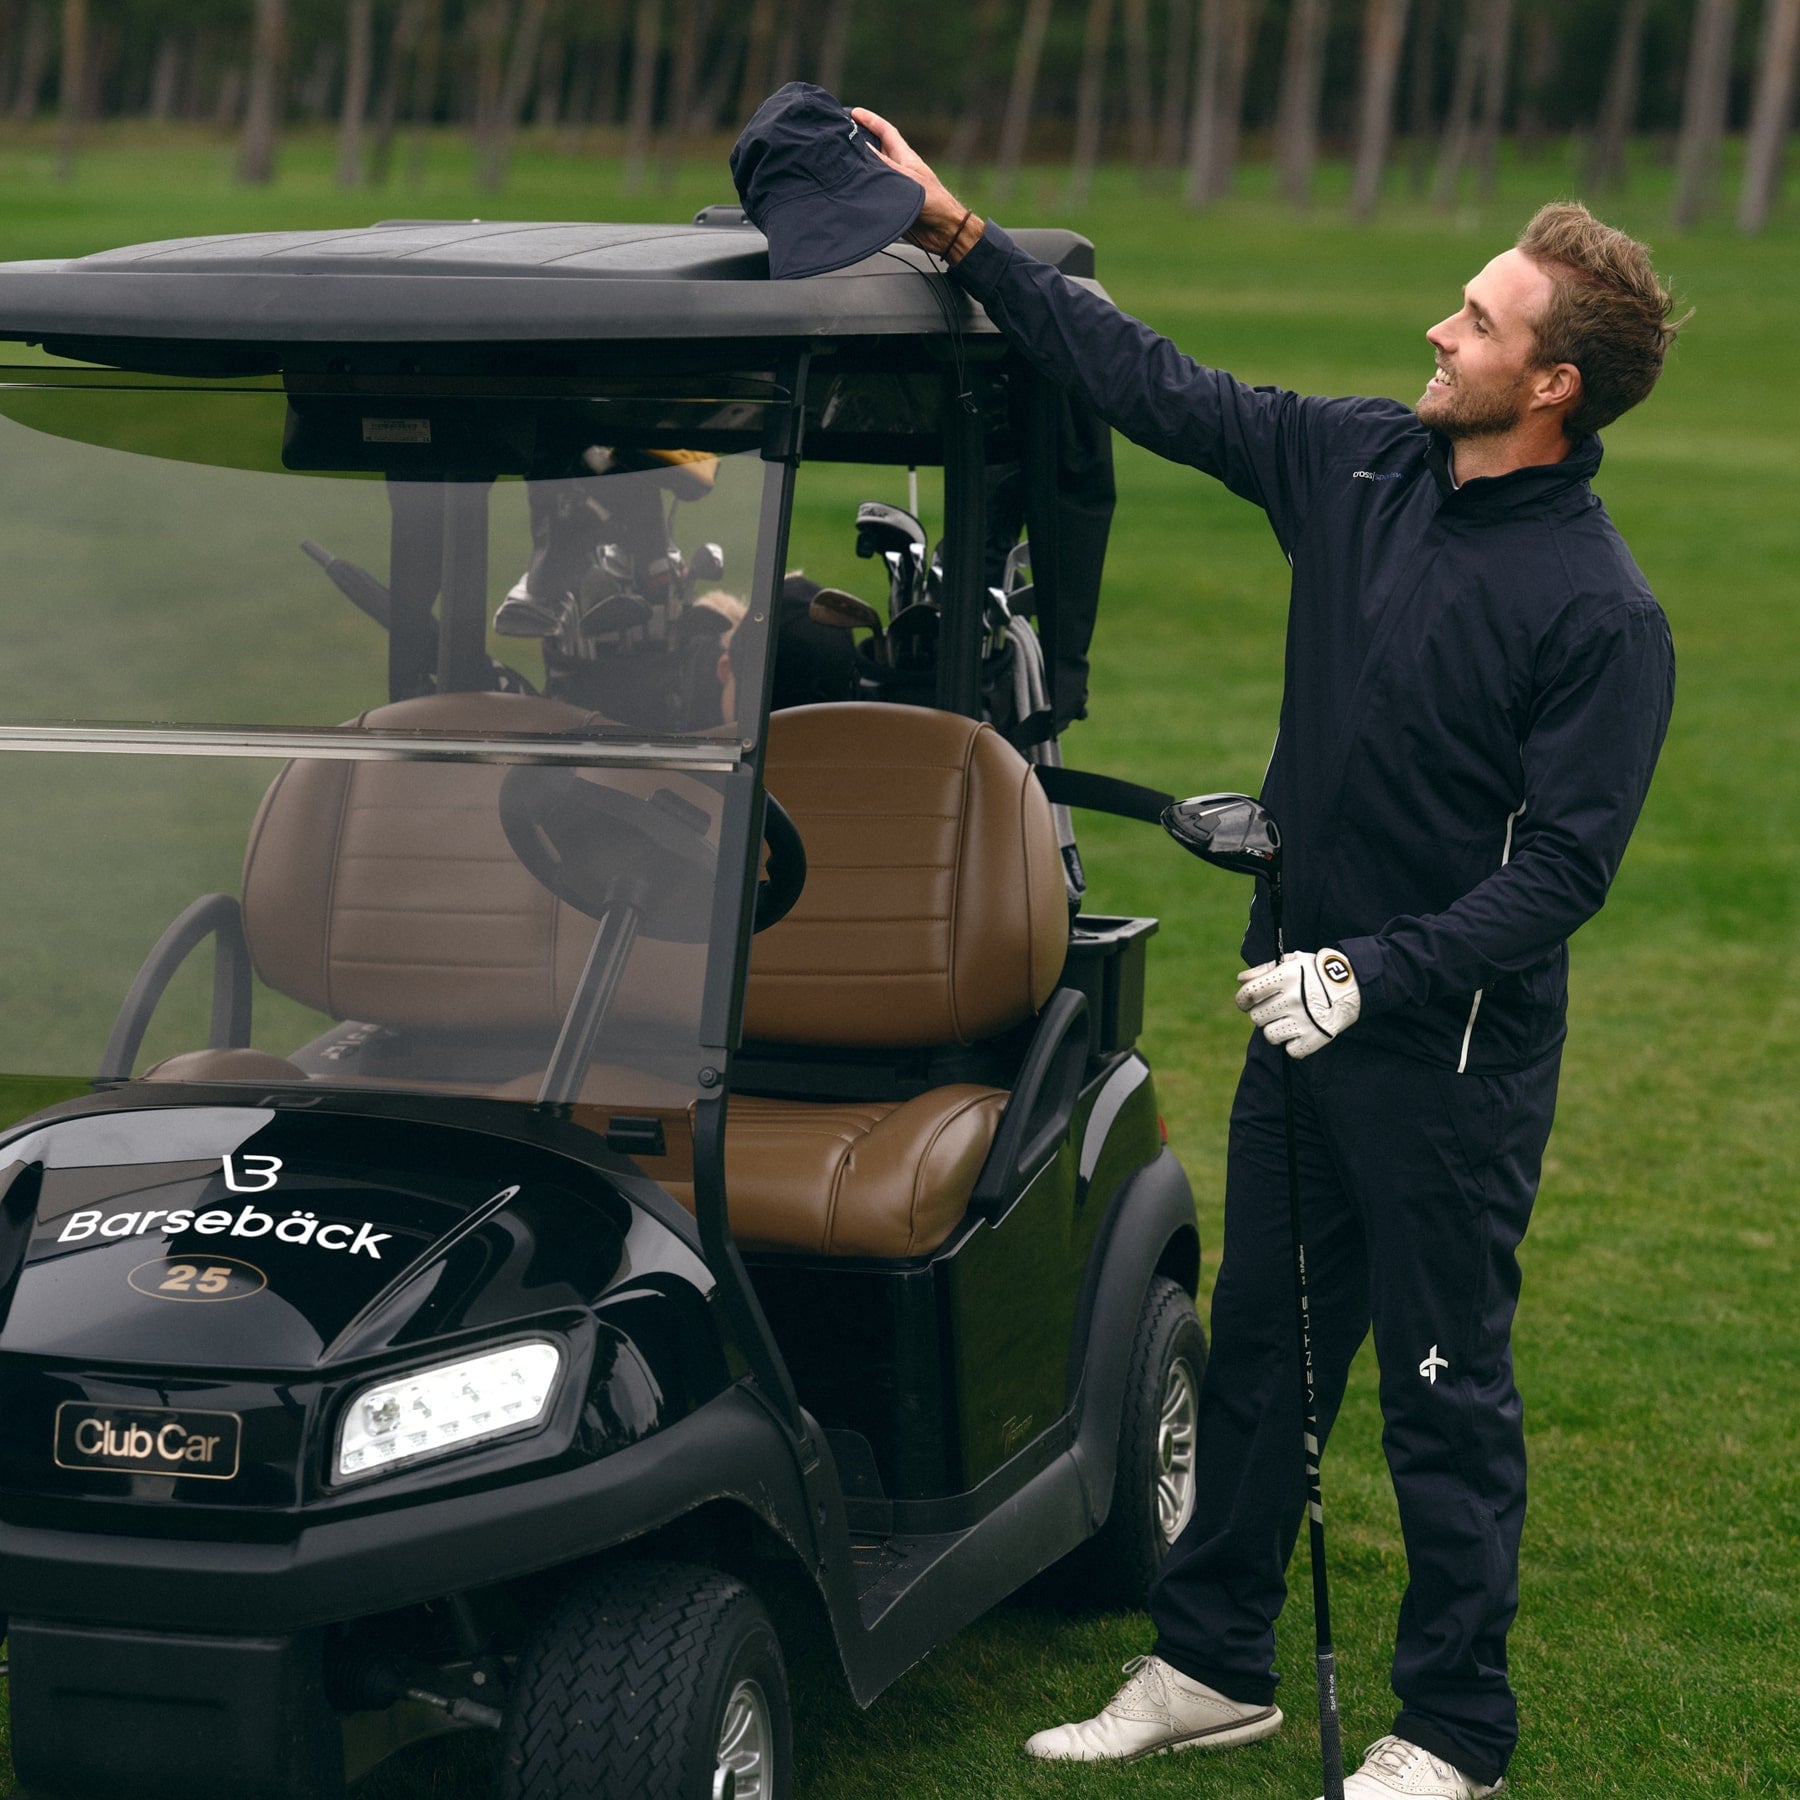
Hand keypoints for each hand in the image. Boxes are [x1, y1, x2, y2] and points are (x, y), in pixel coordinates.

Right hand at [849, 107, 983, 261]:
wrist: (943, 231)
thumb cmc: (934, 202)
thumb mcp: (907, 177)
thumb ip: (884, 164)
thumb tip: (862, 148)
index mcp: (903, 156)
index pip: (885, 131)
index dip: (870, 120)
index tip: (853, 113)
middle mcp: (896, 169)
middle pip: (874, 149)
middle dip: (858, 140)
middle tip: (840, 136)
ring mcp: (893, 186)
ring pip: (870, 172)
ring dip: (856, 167)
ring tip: (837, 161)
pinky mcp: (890, 204)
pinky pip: (871, 193)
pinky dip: (860, 189)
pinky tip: (847, 189)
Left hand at [1235, 949, 1361, 1059]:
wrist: (1354, 984)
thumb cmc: (1317, 972)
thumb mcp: (1293, 961)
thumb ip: (1264, 970)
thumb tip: (1241, 980)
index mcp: (1286, 976)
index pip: (1249, 994)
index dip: (1242, 1000)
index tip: (1245, 1002)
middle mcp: (1294, 998)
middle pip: (1256, 1017)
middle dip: (1262, 1014)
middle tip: (1275, 1010)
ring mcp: (1305, 1019)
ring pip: (1269, 1035)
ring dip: (1275, 1030)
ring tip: (1288, 1021)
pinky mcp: (1315, 1037)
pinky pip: (1290, 1050)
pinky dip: (1294, 1045)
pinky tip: (1301, 1032)